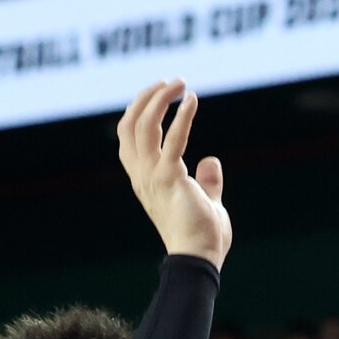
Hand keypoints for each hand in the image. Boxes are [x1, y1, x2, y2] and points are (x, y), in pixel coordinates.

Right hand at [116, 79, 231, 268]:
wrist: (201, 257)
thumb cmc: (203, 236)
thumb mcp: (204, 201)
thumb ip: (206, 181)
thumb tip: (210, 160)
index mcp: (144, 179)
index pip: (129, 136)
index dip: (138, 110)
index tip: (159, 93)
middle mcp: (141, 175)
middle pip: (130, 125)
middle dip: (147, 97)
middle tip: (171, 81)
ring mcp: (152, 177)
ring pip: (143, 125)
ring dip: (160, 99)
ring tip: (180, 83)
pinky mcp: (170, 178)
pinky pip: (173, 139)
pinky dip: (182, 115)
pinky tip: (192, 99)